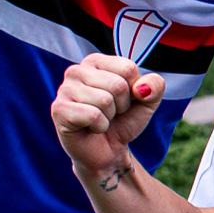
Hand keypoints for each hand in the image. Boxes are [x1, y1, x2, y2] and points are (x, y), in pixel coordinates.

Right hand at [50, 53, 161, 172]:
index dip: (134, 90)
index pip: (128, 68)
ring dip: (109, 117)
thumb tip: (141, 88)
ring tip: (100, 119)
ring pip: (104, 100)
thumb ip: (155, 86)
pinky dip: (99, 126)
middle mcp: (76, 71)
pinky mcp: (58, 110)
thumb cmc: (123, 121)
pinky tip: (90, 128)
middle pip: (117, 85)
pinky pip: (93, 115)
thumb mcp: (147, 102)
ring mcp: (64, 89)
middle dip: (122, 105)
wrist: (108, 151)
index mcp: (95, 62)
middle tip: (111, 113)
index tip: (123, 100)